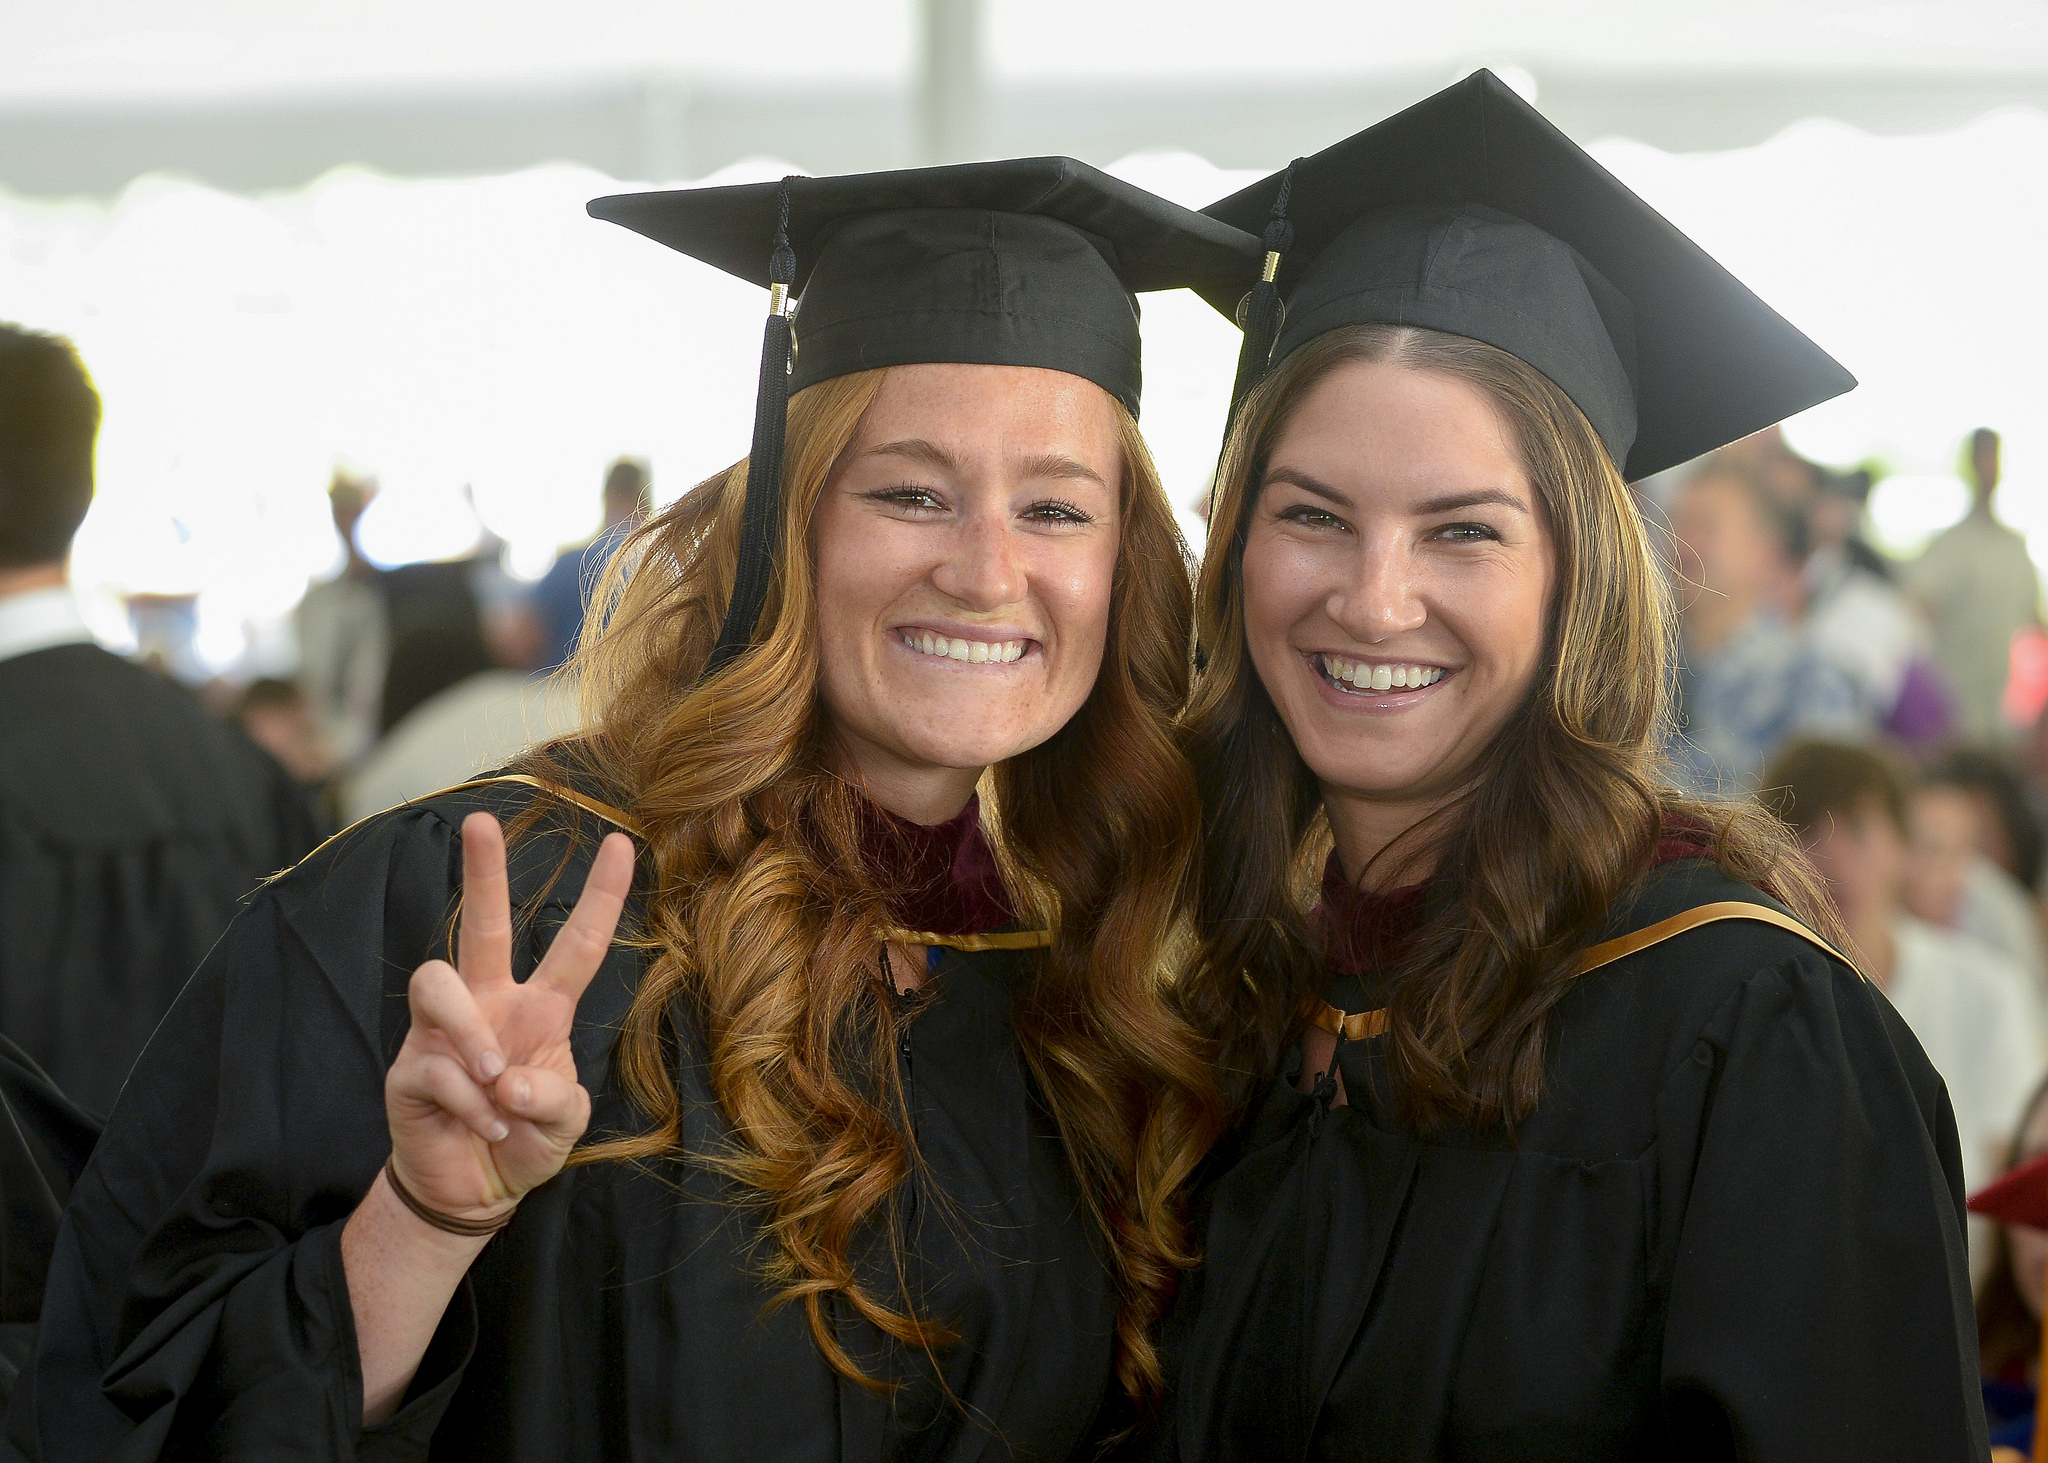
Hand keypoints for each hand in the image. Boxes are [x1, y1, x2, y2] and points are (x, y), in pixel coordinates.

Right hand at [384, 812, 633, 1223]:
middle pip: (483, 926)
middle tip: (479, 822)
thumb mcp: (564, 1124)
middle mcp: (489, 1005)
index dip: (602, 897)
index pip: (577, 944)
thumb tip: (513, 1080)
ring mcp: (442, 1033)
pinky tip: (486, 1127)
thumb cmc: (525, 1141)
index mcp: (540, 1008)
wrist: (474, 1191)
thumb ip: (556, 1101)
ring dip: (471, 1034)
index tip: (623, 844)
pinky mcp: (409, 1068)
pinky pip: (433, 1064)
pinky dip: (467, 1102)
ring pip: (437, 982)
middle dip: (482, 873)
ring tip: (495, 1079)